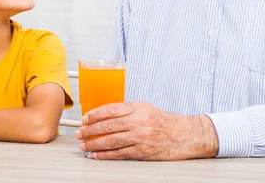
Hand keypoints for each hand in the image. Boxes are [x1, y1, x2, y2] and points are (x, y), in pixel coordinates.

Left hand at [75, 102, 218, 159]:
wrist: (184, 135)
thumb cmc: (163, 121)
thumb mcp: (145, 108)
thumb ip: (126, 110)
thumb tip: (103, 115)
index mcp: (137, 108)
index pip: (110, 109)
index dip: (94, 115)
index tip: (84, 119)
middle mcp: (138, 121)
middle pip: (108, 126)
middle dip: (90, 131)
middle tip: (80, 133)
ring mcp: (140, 137)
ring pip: (111, 141)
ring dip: (94, 144)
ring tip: (84, 146)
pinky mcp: (143, 151)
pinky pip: (120, 153)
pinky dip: (106, 155)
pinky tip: (97, 155)